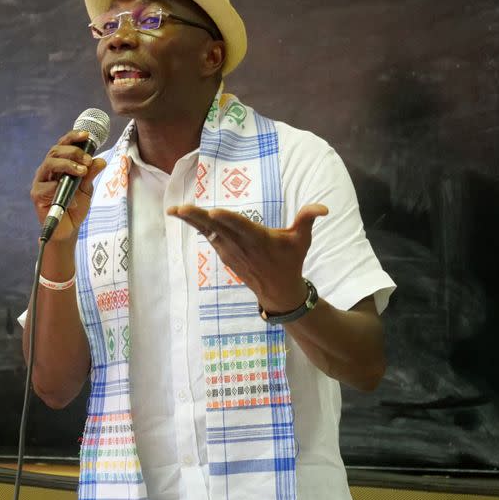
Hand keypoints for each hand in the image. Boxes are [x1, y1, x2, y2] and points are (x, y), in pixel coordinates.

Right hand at [30, 130, 106, 241]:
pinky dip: (60, 189)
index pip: (63, 145)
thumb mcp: (87, 188)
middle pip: (55, 151)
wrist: (68, 229)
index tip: (87, 135)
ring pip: (49, 164)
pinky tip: (73, 199)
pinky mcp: (37, 196)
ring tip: (82, 172)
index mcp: (59, 164)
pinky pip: (45, 187)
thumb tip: (101, 160)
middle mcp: (47, 170)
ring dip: (67, 165)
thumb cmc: (75, 205)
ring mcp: (40, 182)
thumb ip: (91, 173)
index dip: (73, 137)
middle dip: (73, 152)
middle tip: (88, 160)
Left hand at [166, 203, 328, 312]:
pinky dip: (196, 227)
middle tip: (178, 209)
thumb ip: (308, 219)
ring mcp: (230, 251)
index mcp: (259, 239)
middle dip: (197, 218)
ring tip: (173, 210)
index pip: (241, 226)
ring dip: (191, 221)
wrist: (278, 291)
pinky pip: (208, 237)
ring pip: (208, 232)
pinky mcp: (224, 254)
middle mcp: (241, 245)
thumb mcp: (302, 240)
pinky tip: (183, 216)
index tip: (213, 212)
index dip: (227, 219)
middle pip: (217, 228)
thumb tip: (324, 208)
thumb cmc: (291, 261)